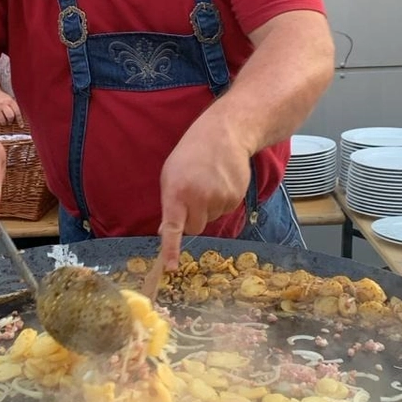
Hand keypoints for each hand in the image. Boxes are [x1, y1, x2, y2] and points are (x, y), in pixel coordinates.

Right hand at [0, 89, 20, 124]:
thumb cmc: (1, 97)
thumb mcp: (9, 99)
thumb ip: (14, 107)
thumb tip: (20, 117)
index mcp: (10, 101)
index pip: (17, 112)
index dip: (20, 120)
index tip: (21, 125)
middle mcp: (3, 104)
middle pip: (10, 116)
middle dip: (10, 121)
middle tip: (10, 122)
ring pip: (2, 120)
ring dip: (4, 123)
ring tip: (4, 122)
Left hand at [158, 110, 251, 270]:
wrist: (225, 133)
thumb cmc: (191, 153)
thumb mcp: (170, 174)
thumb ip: (169, 202)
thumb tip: (166, 231)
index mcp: (176, 192)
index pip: (173, 227)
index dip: (171, 249)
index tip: (170, 267)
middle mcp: (198, 197)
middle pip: (194, 228)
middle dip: (192, 217)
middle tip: (193, 193)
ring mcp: (219, 199)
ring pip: (210, 219)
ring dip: (208, 207)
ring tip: (208, 181)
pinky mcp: (235, 198)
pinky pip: (224, 211)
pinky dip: (222, 201)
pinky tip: (221, 181)